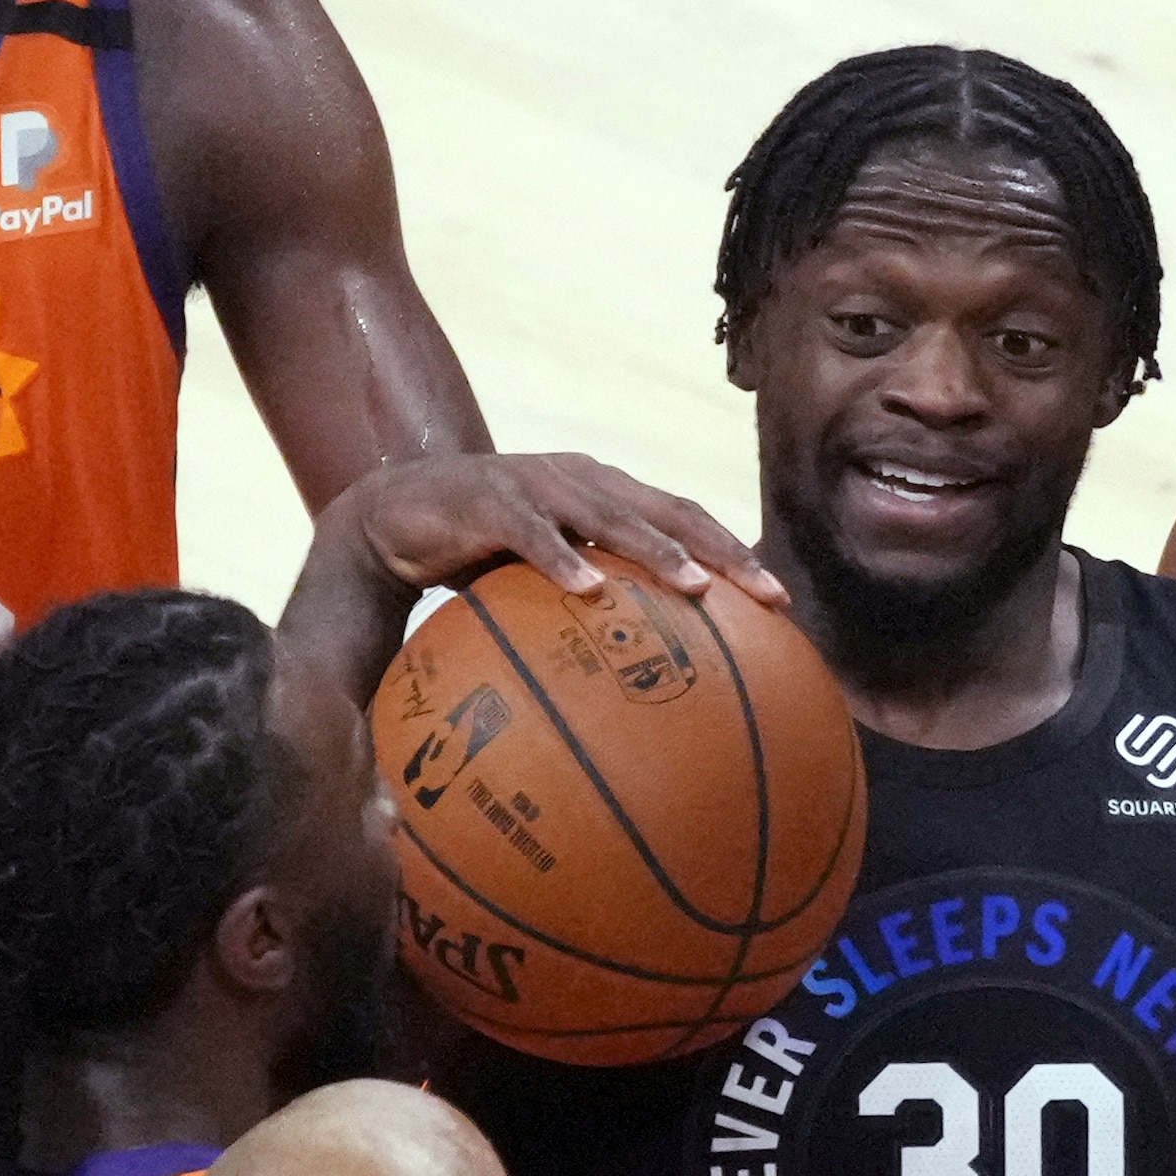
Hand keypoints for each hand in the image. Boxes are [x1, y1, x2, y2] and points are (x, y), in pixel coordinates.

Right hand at [343, 451, 780, 610]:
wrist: (393, 515)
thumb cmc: (481, 557)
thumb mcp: (543, 585)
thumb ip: (590, 617)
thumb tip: (639, 696)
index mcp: (606, 494)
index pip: (686, 517)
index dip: (734, 552)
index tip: (781, 602)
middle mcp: (583, 480)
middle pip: (669, 508)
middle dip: (721, 550)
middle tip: (765, 597)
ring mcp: (537, 485)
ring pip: (610, 513)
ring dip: (654, 547)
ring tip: (693, 586)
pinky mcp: (488, 500)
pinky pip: (530, 533)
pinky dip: (561, 558)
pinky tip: (588, 591)